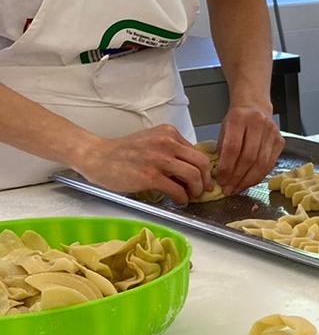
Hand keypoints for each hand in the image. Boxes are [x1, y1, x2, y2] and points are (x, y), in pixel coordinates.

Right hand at [74, 125, 209, 204]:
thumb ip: (171, 150)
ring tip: (190, 196)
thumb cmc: (123, 152)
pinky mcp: (150, 176)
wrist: (97, 157)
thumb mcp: (151, 141)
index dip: (204, 169)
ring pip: (193, 176)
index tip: (203, 179)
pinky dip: (182, 198)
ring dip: (196, 190)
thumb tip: (191, 169)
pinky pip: (177, 190)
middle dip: (205, 180)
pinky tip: (178, 201)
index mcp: (168, 133)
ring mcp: (159, 159)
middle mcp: (167, 143)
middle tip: (202, 190)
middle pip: (201, 163)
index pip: (197, 152)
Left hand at [215, 103, 282, 193]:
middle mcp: (258, 123)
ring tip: (238, 188)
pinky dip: (259, 176)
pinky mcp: (280, 141)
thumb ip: (223, 150)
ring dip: (248, 180)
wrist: (255, 106)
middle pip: (249, 157)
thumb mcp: (224, 129)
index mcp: (239, 118)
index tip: (221, 180)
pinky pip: (270, 164)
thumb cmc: (237, 120)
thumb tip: (222, 176)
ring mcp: (272, 132)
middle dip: (237, 177)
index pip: (233, 147)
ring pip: (261, 163)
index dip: (227, 167)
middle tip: (229, 189)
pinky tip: (249, 182)